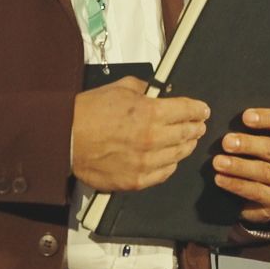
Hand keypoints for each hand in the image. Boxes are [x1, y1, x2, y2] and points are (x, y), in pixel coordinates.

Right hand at [71, 77, 208, 191]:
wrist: (66, 138)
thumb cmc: (88, 112)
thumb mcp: (120, 88)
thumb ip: (144, 89)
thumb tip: (156, 92)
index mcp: (151, 113)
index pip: (187, 111)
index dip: (198, 110)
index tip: (203, 110)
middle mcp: (152, 140)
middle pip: (187, 134)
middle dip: (195, 128)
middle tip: (198, 125)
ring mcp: (145, 163)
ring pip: (178, 155)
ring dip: (186, 146)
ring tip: (187, 141)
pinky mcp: (136, 181)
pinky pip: (163, 174)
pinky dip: (170, 165)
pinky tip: (170, 159)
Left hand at [211, 107, 269, 222]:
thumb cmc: (267, 160)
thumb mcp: (268, 141)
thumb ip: (255, 132)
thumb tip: (228, 123)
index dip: (265, 118)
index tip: (245, 116)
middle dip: (247, 145)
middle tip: (225, 143)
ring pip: (265, 172)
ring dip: (239, 167)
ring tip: (218, 163)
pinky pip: (258, 192)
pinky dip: (237, 185)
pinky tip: (222, 180)